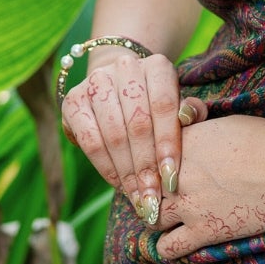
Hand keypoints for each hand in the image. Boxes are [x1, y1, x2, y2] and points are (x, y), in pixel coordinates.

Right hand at [61, 47, 208, 224]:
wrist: (118, 86)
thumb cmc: (157, 103)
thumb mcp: (179, 104)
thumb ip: (191, 112)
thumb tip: (188, 116)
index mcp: (156, 65)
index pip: (163, 106)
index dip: (167, 144)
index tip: (171, 179)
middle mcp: (125, 67)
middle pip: (137, 124)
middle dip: (146, 167)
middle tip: (154, 198)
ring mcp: (95, 81)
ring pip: (113, 135)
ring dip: (126, 172)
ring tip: (138, 197)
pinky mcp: (73, 100)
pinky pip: (89, 141)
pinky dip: (106, 167)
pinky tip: (118, 184)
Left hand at [149, 115, 264, 262]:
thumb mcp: (224, 122)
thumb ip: (195, 127)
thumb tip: (183, 120)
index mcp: (181, 143)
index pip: (145, 154)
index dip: (147, 162)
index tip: (153, 168)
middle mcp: (178, 174)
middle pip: (143, 186)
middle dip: (147, 189)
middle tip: (156, 192)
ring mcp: (190, 205)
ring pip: (149, 217)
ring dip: (155, 216)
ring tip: (165, 214)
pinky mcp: (205, 231)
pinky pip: (169, 247)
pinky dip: (167, 246)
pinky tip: (176, 239)